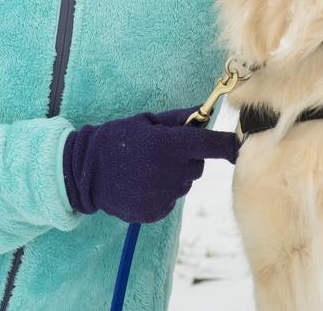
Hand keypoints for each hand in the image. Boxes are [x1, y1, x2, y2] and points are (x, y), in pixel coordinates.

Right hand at [62, 106, 238, 222]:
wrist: (84, 172)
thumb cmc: (117, 139)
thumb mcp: (146, 121)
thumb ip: (179, 119)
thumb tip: (207, 111)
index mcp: (168, 145)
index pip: (211, 145)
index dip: (228, 145)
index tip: (238, 146)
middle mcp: (169, 172)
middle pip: (197, 166)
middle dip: (188, 158)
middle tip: (162, 152)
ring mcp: (162, 196)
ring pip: (183, 184)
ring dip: (173, 176)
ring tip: (146, 169)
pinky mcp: (154, 213)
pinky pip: (170, 200)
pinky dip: (161, 193)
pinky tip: (140, 184)